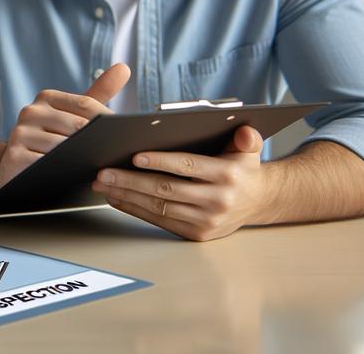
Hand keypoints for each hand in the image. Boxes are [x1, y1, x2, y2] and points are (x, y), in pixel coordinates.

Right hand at [0, 64, 130, 192]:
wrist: (12, 164)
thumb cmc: (50, 138)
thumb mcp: (71, 115)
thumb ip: (97, 95)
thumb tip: (124, 68)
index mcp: (46, 98)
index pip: (85, 104)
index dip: (108, 120)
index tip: (124, 133)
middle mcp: (30, 112)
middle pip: (77, 126)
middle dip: (100, 141)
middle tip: (118, 153)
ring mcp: (20, 134)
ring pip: (64, 147)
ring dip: (84, 159)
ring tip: (102, 167)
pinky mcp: (15, 156)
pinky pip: (47, 164)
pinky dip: (64, 172)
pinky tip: (76, 176)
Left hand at [92, 125, 271, 240]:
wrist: (259, 201)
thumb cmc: (243, 169)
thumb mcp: (249, 148)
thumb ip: (247, 136)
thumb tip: (243, 129)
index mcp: (227, 176)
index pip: (187, 166)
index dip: (160, 161)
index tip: (135, 157)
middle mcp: (217, 200)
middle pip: (166, 189)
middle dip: (131, 181)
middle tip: (104, 172)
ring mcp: (206, 220)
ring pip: (160, 207)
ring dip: (128, 196)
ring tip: (104, 185)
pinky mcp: (197, 234)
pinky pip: (161, 221)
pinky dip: (136, 210)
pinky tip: (118, 199)